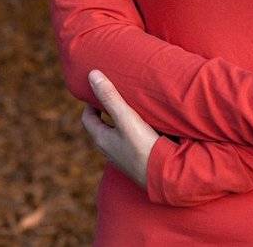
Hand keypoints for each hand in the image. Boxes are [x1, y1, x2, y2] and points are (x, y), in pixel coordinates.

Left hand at [80, 69, 160, 190]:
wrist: (165, 178)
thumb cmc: (143, 147)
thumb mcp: (126, 118)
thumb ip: (110, 97)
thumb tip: (92, 74)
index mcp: (102, 140)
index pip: (88, 118)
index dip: (90, 104)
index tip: (97, 91)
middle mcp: (110, 151)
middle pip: (101, 128)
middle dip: (105, 112)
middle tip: (114, 97)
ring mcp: (124, 159)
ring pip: (116, 137)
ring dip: (120, 124)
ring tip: (130, 110)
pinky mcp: (138, 163)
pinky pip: (130, 145)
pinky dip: (132, 134)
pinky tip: (147, 129)